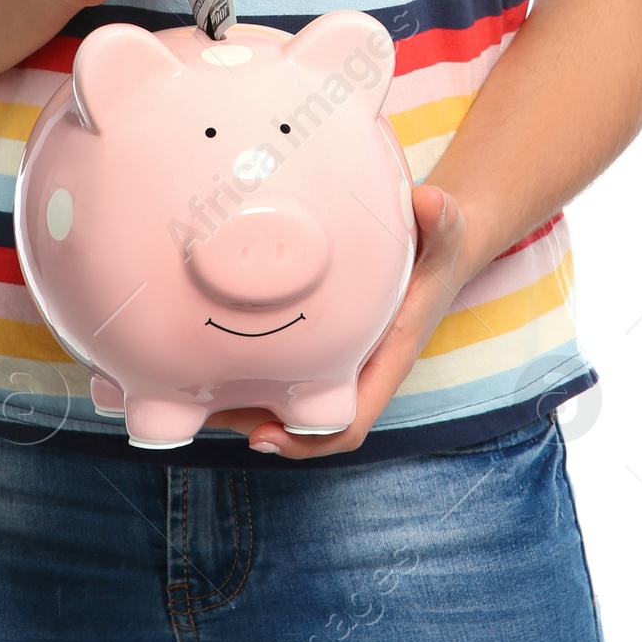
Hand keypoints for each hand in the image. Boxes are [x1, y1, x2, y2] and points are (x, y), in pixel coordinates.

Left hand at [201, 183, 468, 458]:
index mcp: (385, 361)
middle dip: (259, 423)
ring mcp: (339, 356)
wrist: (439, 241)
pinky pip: (286, 366)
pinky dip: (253, 366)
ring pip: (289, 399)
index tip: (264, 436)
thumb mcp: (444, 233)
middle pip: (306, 424)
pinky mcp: (324, 337)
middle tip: (209, 410)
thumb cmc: (438, 246)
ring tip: (197, 388)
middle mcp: (359, 368)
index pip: (348, 424)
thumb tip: (430, 199)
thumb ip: (442, 219)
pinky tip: (216, 343)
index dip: (307, 441)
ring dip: (248, 400)